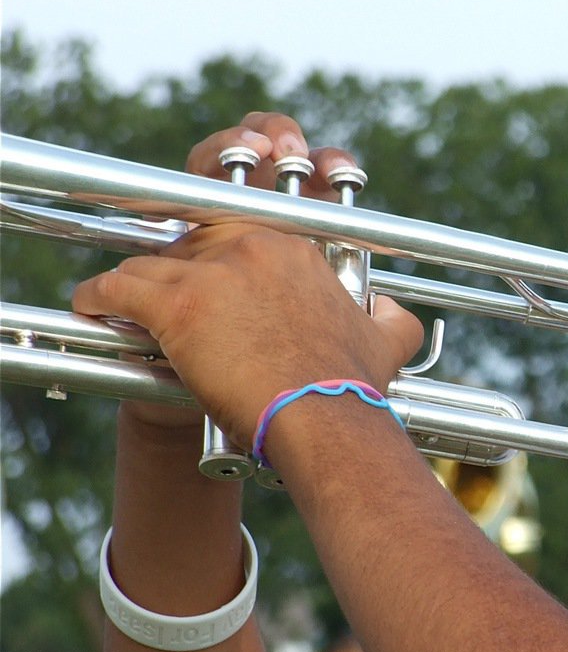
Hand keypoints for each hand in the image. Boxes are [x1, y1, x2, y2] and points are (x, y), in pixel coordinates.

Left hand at [75, 114, 424, 447]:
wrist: (324, 417)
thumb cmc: (350, 385)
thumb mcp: (386, 341)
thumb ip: (390, 317)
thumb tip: (394, 311)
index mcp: (296, 250)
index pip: (241, 234)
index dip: (220, 257)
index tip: (211, 276)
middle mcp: (253, 246)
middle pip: (194, 241)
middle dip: (177, 266)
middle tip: (166, 291)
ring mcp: (213, 271)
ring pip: (152, 260)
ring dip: (133, 281)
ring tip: (116, 299)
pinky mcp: (177, 303)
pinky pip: (118, 286)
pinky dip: (98, 295)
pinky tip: (89, 304)